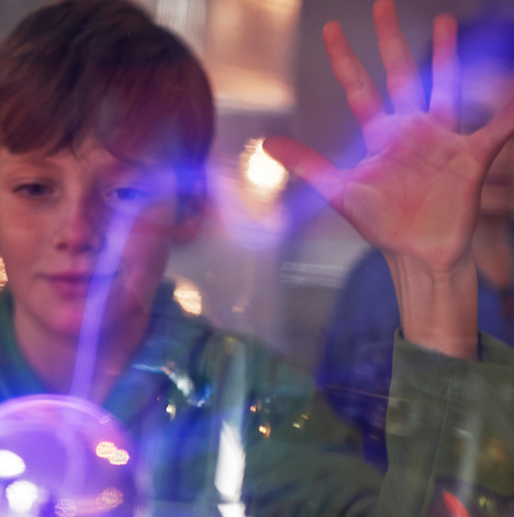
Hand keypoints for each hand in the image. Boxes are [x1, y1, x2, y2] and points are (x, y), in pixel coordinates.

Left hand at [264, 0, 513, 356]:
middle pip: (399, 74)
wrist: (417, 253)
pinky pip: (494, 129)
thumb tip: (267, 142)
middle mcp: (410, 129)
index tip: (330, 29)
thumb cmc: (382, 224)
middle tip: (382, 4)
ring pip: (444, 86)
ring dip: (445, 56)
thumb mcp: (340, 191)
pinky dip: (507, 113)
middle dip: (390, 40)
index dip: (344, 59)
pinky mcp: (469, 156)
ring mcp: (440, 138)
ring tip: (443, 21)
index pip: (358, 88)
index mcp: (380, 135)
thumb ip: (307, 164)